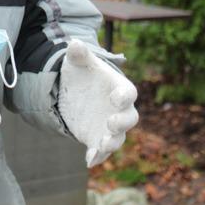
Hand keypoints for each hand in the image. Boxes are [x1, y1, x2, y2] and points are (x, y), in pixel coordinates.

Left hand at [58, 40, 137, 166]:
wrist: (76, 91)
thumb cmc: (84, 73)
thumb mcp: (78, 62)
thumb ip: (79, 54)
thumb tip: (75, 43)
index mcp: (119, 88)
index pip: (128, 93)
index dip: (124, 96)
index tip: (115, 97)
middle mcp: (120, 110)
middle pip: (130, 119)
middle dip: (122, 123)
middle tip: (111, 124)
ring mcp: (110, 126)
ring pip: (118, 139)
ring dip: (111, 143)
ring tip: (101, 145)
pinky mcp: (98, 138)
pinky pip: (101, 151)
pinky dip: (97, 156)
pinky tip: (89, 160)